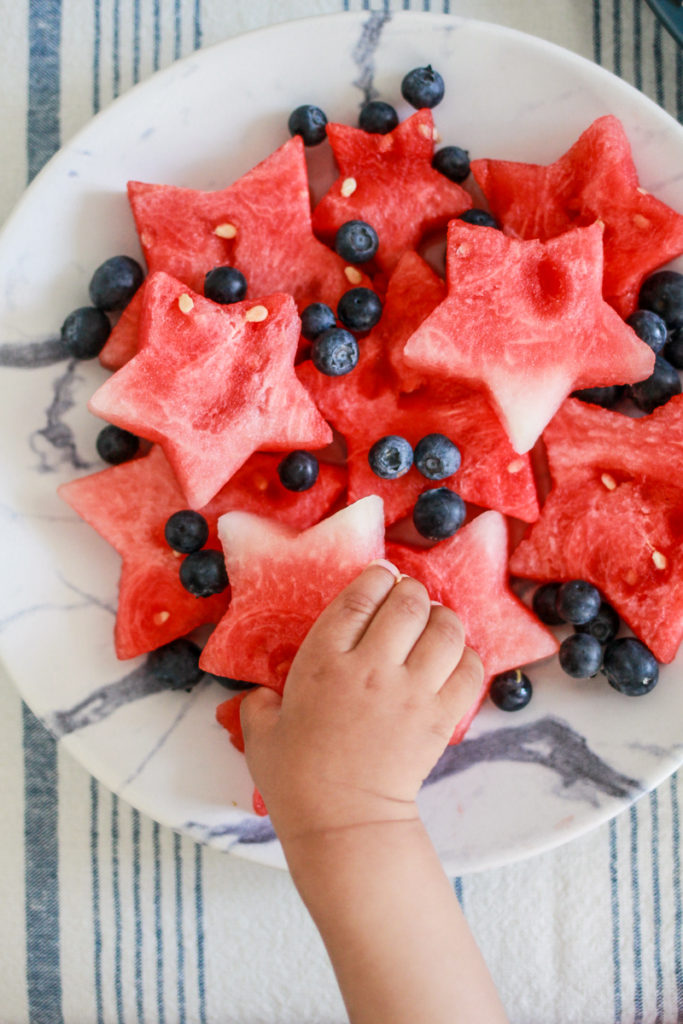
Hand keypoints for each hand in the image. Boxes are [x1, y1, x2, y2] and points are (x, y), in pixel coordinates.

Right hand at [240, 560, 483, 841]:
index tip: (382, 578)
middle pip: (408, 602)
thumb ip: (259, 703)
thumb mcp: (260, 734)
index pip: (360, 596)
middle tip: (409, 601)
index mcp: (323, 660)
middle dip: (412, 593)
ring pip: (446, 629)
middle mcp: (371, 666)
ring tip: (435, 626)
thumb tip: (261, 693)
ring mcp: (411, 691)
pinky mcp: (441, 717)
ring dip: (443, 619)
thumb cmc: (295, 780)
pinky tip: (453, 662)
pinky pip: (470, 669)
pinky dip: (467, 658)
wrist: (342, 824)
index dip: (376, 578)